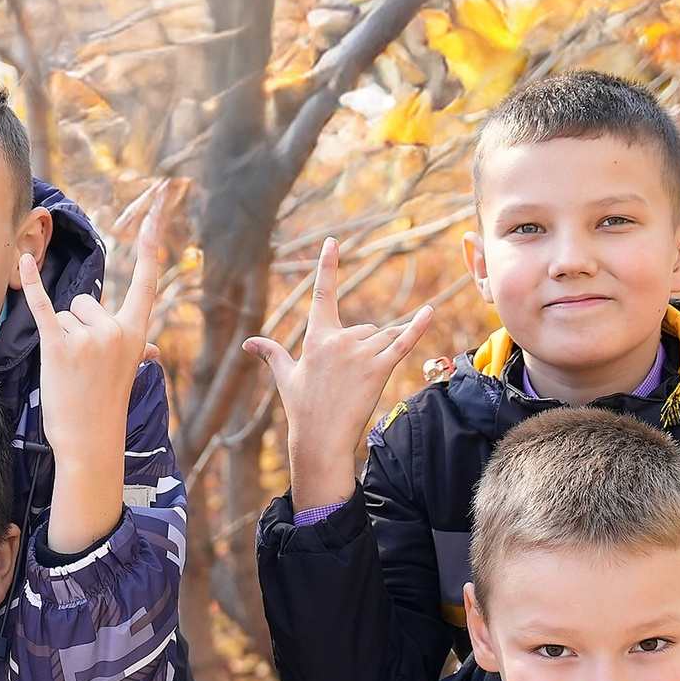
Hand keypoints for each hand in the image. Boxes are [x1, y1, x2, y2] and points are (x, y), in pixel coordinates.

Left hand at [28, 182, 173, 554]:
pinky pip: (43, 307)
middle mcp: (117, 329)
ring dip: (60, 338)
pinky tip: (22, 262)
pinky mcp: (60, 347)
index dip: (152, 237)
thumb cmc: (105, 407)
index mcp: (136, 331)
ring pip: (64, 314)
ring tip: (70, 372)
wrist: (91, 443)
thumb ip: (134, 348)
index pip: (147, 277)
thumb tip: (147, 348)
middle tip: (84, 367)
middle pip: (86, 300)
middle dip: (77, 327)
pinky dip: (31, 285)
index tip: (160, 199)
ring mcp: (89, 338)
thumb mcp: (128, 373)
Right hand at [247, 238, 433, 511]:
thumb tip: (248, 344)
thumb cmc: (301, 408)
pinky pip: (403, 342)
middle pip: (365, 328)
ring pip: (382, 338)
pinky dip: (418, 326)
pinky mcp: (381, 368)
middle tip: (348, 382)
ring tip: (362, 385)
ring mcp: (362, 353)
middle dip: (363, 349)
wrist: (320, 439)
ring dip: (379, 355)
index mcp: (316, 338)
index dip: (327, 266)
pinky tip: (431, 311)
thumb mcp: (285, 377)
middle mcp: (340, 340)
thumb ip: (271, 354)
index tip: (332, 241)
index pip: (321, 294)